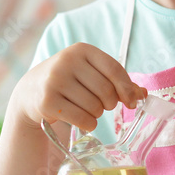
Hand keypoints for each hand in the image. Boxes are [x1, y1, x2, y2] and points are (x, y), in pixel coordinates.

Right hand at [11, 43, 147, 131]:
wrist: (31, 91)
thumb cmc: (69, 81)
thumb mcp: (91, 74)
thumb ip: (117, 81)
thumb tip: (143, 94)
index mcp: (81, 50)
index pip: (114, 69)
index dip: (127, 88)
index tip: (132, 101)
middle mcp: (66, 61)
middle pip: (106, 91)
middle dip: (109, 104)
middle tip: (102, 106)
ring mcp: (54, 81)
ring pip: (94, 107)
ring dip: (96, 114)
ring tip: (87, 110)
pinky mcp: (47, 101)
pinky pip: (82, 119)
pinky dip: (88, 124)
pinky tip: (81, 119)